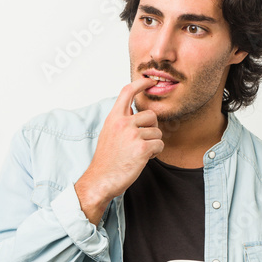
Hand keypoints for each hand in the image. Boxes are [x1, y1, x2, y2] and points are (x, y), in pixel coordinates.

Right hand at [74, 77, 161, 224]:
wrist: (101, 179)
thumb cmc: (106, 160)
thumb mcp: (108, 133)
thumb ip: (121, 120)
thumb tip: (134, 109)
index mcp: (114, 118)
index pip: (127, 91)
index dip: (141, 84)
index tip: (149, 81)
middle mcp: (123, 123)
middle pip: (151, 115)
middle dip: (152, 128)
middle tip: (142, 141)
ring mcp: (132, 135)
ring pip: (157, 132)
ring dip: (153, 143)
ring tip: (139, 152)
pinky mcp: (142, 148)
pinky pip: (159, 144)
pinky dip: (155, 152)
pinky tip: (143, 158)